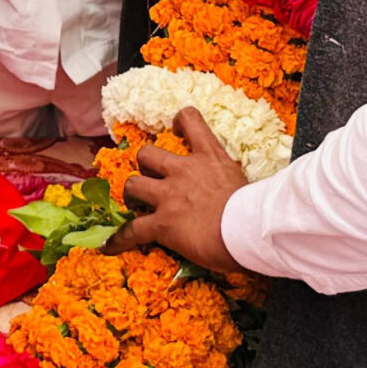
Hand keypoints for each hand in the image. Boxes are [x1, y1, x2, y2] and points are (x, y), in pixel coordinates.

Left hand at [110, 108, 246, 269]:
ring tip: (135, 206)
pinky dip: (120, 239)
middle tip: (151, 180)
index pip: (190, 120)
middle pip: (147, 154)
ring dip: (132, 196)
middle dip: (145, 166)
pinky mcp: (162, 223)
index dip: (180, 121)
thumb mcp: (244, 183)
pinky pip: (132, 230)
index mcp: (210, 156)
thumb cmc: (256, 210)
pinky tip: (111, 247)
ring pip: (134, 185)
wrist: (248, 229)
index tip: (176, 127)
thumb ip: (230, 182)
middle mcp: (184, 170)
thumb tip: (240, 197)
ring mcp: (169, 196)